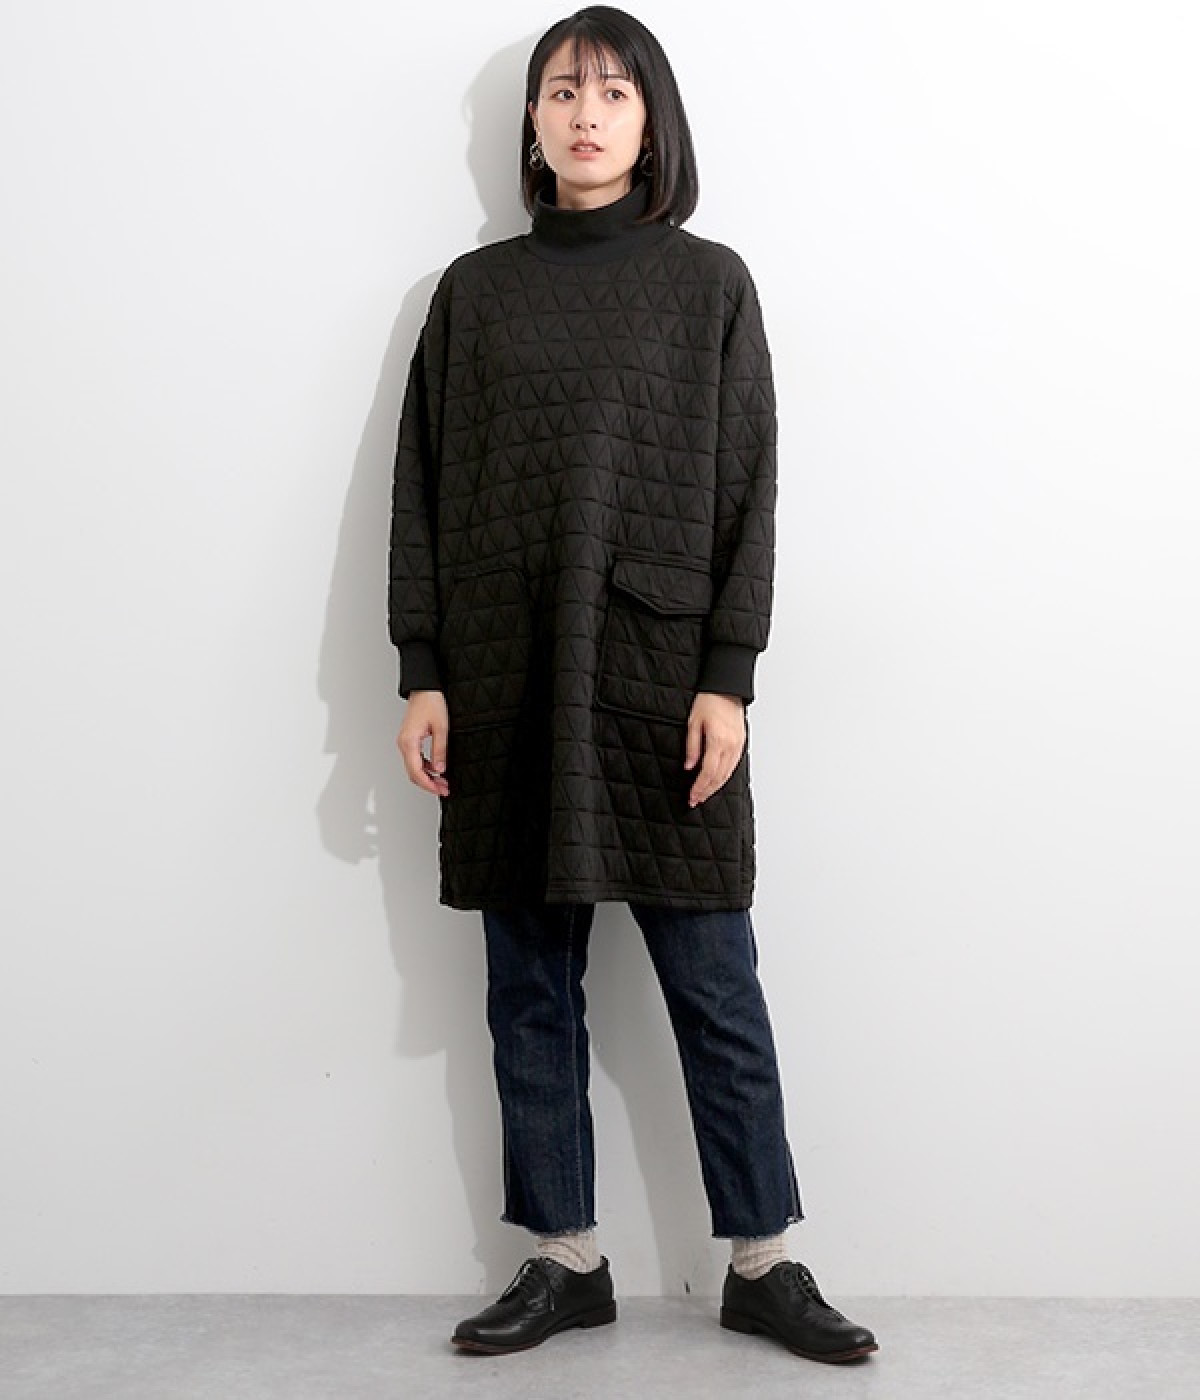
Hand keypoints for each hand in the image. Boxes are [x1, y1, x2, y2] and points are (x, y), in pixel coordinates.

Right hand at [397, 690, 449, 796]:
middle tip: (444, 789)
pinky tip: (437, 768)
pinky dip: (425, 767)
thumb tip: (440, 769)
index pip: (416, 771)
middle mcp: (403, 744)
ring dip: (427, 776)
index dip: (429, 784)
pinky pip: (415, 759)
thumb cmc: (431, 703)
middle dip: (428, 783)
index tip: (440, 789)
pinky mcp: (409, 740)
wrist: (424, 689)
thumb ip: (440, 750)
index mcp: (409, 742)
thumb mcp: (441, 728)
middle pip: (413, 773)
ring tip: (442, 781)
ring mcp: (405, 742)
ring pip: (413, 767)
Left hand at [683, 692, 745, 806]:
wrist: (726, 688)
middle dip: (706, 791)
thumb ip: (692, 747)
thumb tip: (689, 767)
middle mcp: (731, 745)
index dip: (699, 787)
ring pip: (727, 773)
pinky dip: (724, 776)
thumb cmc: (709, 701)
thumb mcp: (693, 723)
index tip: (692, 796)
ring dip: (715, 786)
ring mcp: (738, 745)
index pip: (708, 772)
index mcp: (718, 740)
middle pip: (719, 777)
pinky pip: (733, 765)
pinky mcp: (741, 743)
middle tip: (695, 800)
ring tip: (704, 794)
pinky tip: (716, 781)